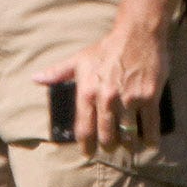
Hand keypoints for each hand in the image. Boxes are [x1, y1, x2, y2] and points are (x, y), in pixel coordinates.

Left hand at [36, 24, 167, 154]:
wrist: (137, 34)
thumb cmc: (107, 47)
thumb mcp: (80, 59)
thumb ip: (58, 72)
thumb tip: (36, 79)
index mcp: (87, 92)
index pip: (83, 128)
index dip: (86, 144)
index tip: (88, 152)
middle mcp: (107, 99)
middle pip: (106, 135)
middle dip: (108, 145)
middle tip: (110, 147)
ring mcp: (129, 100)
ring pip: (128, 133)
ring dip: (128, 143)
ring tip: (130, 146)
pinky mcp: (149, 97)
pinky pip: (151, 125)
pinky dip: (150, 138)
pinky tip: (150, 143)